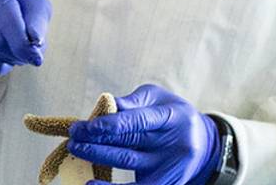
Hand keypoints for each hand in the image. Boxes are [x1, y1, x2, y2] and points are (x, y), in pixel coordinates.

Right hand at [0, 0, 50, 73]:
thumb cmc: (20, 5)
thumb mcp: (36, 6)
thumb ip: (37, 22)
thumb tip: (34, 41)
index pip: (8, 19)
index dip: (22, 43)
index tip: (36, 59)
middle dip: (19, 52)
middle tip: (28, 51)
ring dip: (10, 58)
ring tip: (13, 46)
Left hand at [66, 84, 221, 184]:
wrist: (202, 143)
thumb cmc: (172, 115)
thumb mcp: (158, 99)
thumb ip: (133, 102)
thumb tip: (104, 105)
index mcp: (172, 116)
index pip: (139, 120)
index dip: (111, 124)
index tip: (87, 126)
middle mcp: (173, 143)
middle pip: (129, 141)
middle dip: (97, 138)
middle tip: (73, 135)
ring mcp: (167, 165)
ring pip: (127, 161)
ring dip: (97, 155)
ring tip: (76, 148)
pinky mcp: (162, 182)